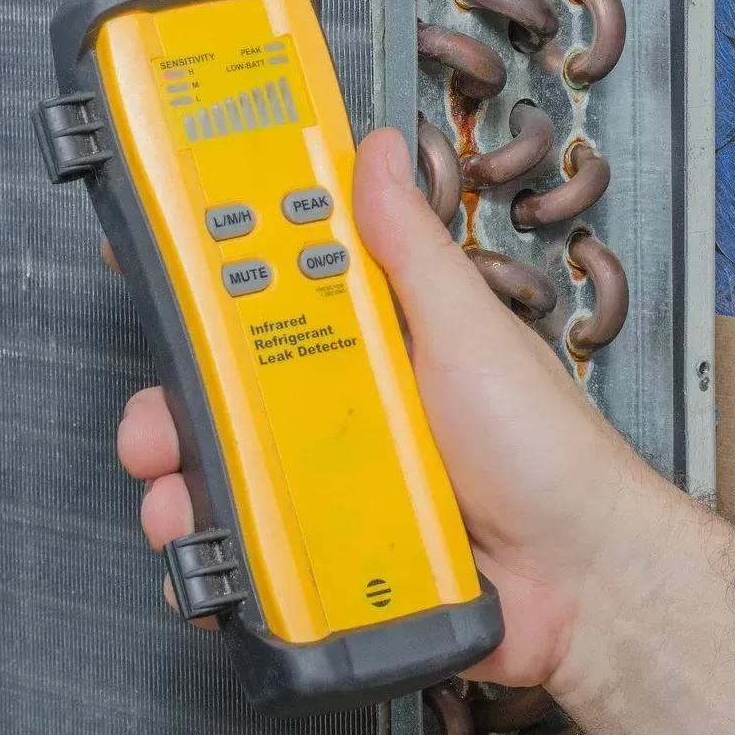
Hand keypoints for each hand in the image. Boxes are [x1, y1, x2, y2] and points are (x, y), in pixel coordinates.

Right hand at [115, 126, 635, 685]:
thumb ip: (412, 248)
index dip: (213, 278)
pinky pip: (258, 549)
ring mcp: (337, 482)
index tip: (156, 265)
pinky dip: (222, 558)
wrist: (583, 583)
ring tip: (178, 504)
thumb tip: (376, 152)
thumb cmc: (546, 449)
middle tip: (151, 423)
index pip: (279, 290)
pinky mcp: (334, 553)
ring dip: (187, 486)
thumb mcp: (469, 329)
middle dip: (178, 401)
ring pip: (233, 471)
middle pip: (234, 387)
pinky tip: (210, 563)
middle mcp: (349, 403)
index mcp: (377, 336)